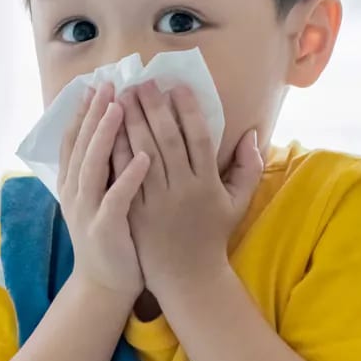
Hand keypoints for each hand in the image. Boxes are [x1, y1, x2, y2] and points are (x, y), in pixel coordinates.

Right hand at [57, 81, 151, 299]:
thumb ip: (101, 169)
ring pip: (93, 165)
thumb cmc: (111, 238)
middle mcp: (75, 193)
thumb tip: (113, 134)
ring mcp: (87, 210)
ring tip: (120, 108)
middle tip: (107, 85)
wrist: (105, 284)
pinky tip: (143, 157)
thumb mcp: (97, 199)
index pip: (74, 141)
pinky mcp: (106, 228)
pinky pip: (117, 198)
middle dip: (94, 113)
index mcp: (73, 184)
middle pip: (81, 145)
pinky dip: (129, 176)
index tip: (95, 86)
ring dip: (106, 135)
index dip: (83, 113)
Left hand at [117, 81, 263, 301]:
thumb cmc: (212, 237)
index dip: (187, 110)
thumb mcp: (237, 204)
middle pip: (167, 139)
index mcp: (208, 183)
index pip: (198, 137)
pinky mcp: (136, 211)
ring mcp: (157, 200)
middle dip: (153, 108)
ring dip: (131, 122)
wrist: (188, 278)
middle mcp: (182, 188)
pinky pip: (125, 176)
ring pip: (143, 153)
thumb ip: (249, 169)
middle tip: (141, 82)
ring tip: (121, 97)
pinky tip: (107, 131)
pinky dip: (117, 152)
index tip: (176, 87)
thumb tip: (253, 134)